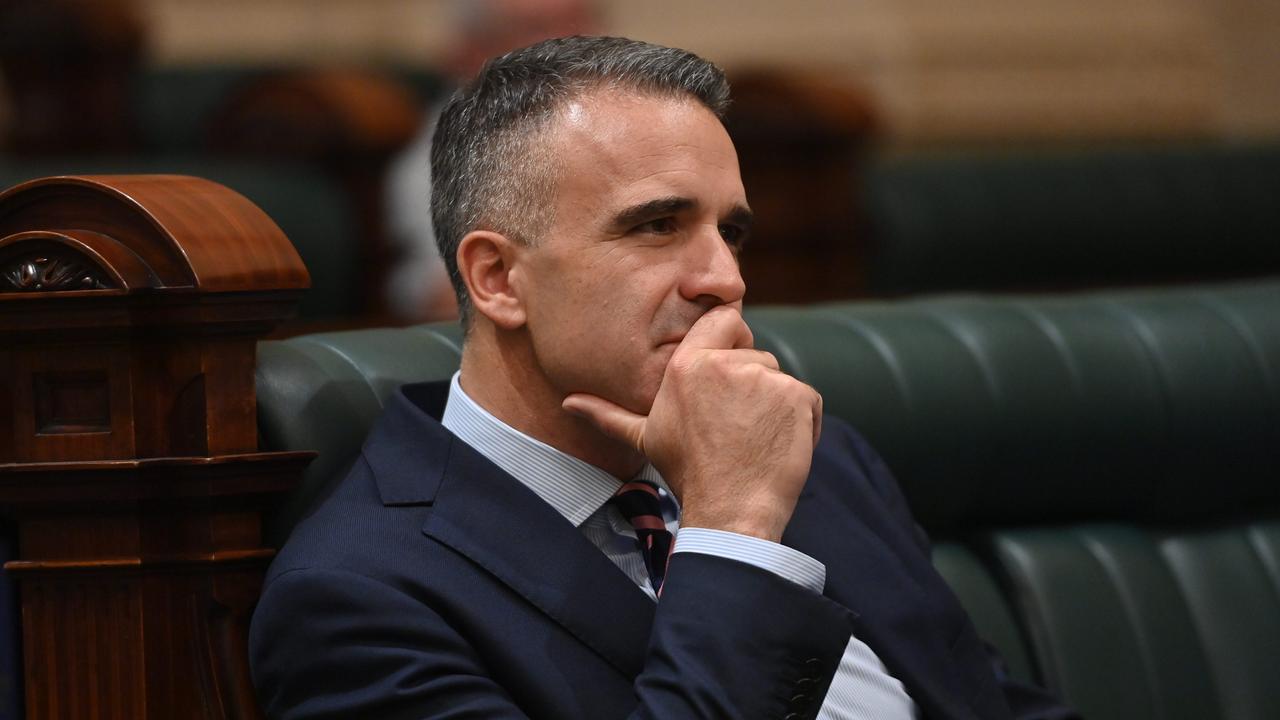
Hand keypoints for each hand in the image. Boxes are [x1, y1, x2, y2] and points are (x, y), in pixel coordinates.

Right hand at [562, 305, 822, 541]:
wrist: (729, 511)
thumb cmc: (688, 474)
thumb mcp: (645, 438)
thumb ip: (608, 414)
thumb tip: (570, 403)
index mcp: (686, 365)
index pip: (725, 318)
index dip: (733, 338)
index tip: (731, 371)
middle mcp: (725, 364)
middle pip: (755, 356)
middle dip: (752, 387)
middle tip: (736, 428)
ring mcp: (764, 379)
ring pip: (780, 379)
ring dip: (776, 406)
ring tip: (755, 440)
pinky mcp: (796, 396)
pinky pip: (807, 399)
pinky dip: (801, 422)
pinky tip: (779, 447)